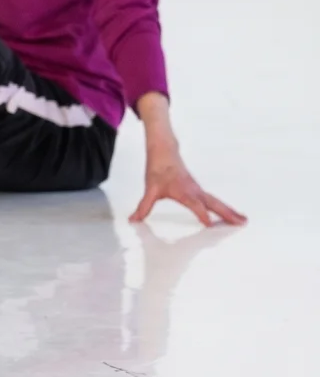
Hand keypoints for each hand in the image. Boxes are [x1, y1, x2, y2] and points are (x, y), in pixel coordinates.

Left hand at [129, 146, 244, 226]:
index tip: (209, 224)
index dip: (201, 214)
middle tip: (241, 223)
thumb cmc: (158, 169)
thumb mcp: (150, 189)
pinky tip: (229, 214)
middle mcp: (194, 191)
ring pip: (216, 202)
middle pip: (214, 204)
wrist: (164, 152)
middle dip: (227, 214)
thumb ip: (143, 206)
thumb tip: (133, 219)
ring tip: (243, 220)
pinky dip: (223, 207)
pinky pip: (213, 200)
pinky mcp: (198, 189)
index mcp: (184, 191)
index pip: (195, 205)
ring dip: (229, 211)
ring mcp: (198, 190)